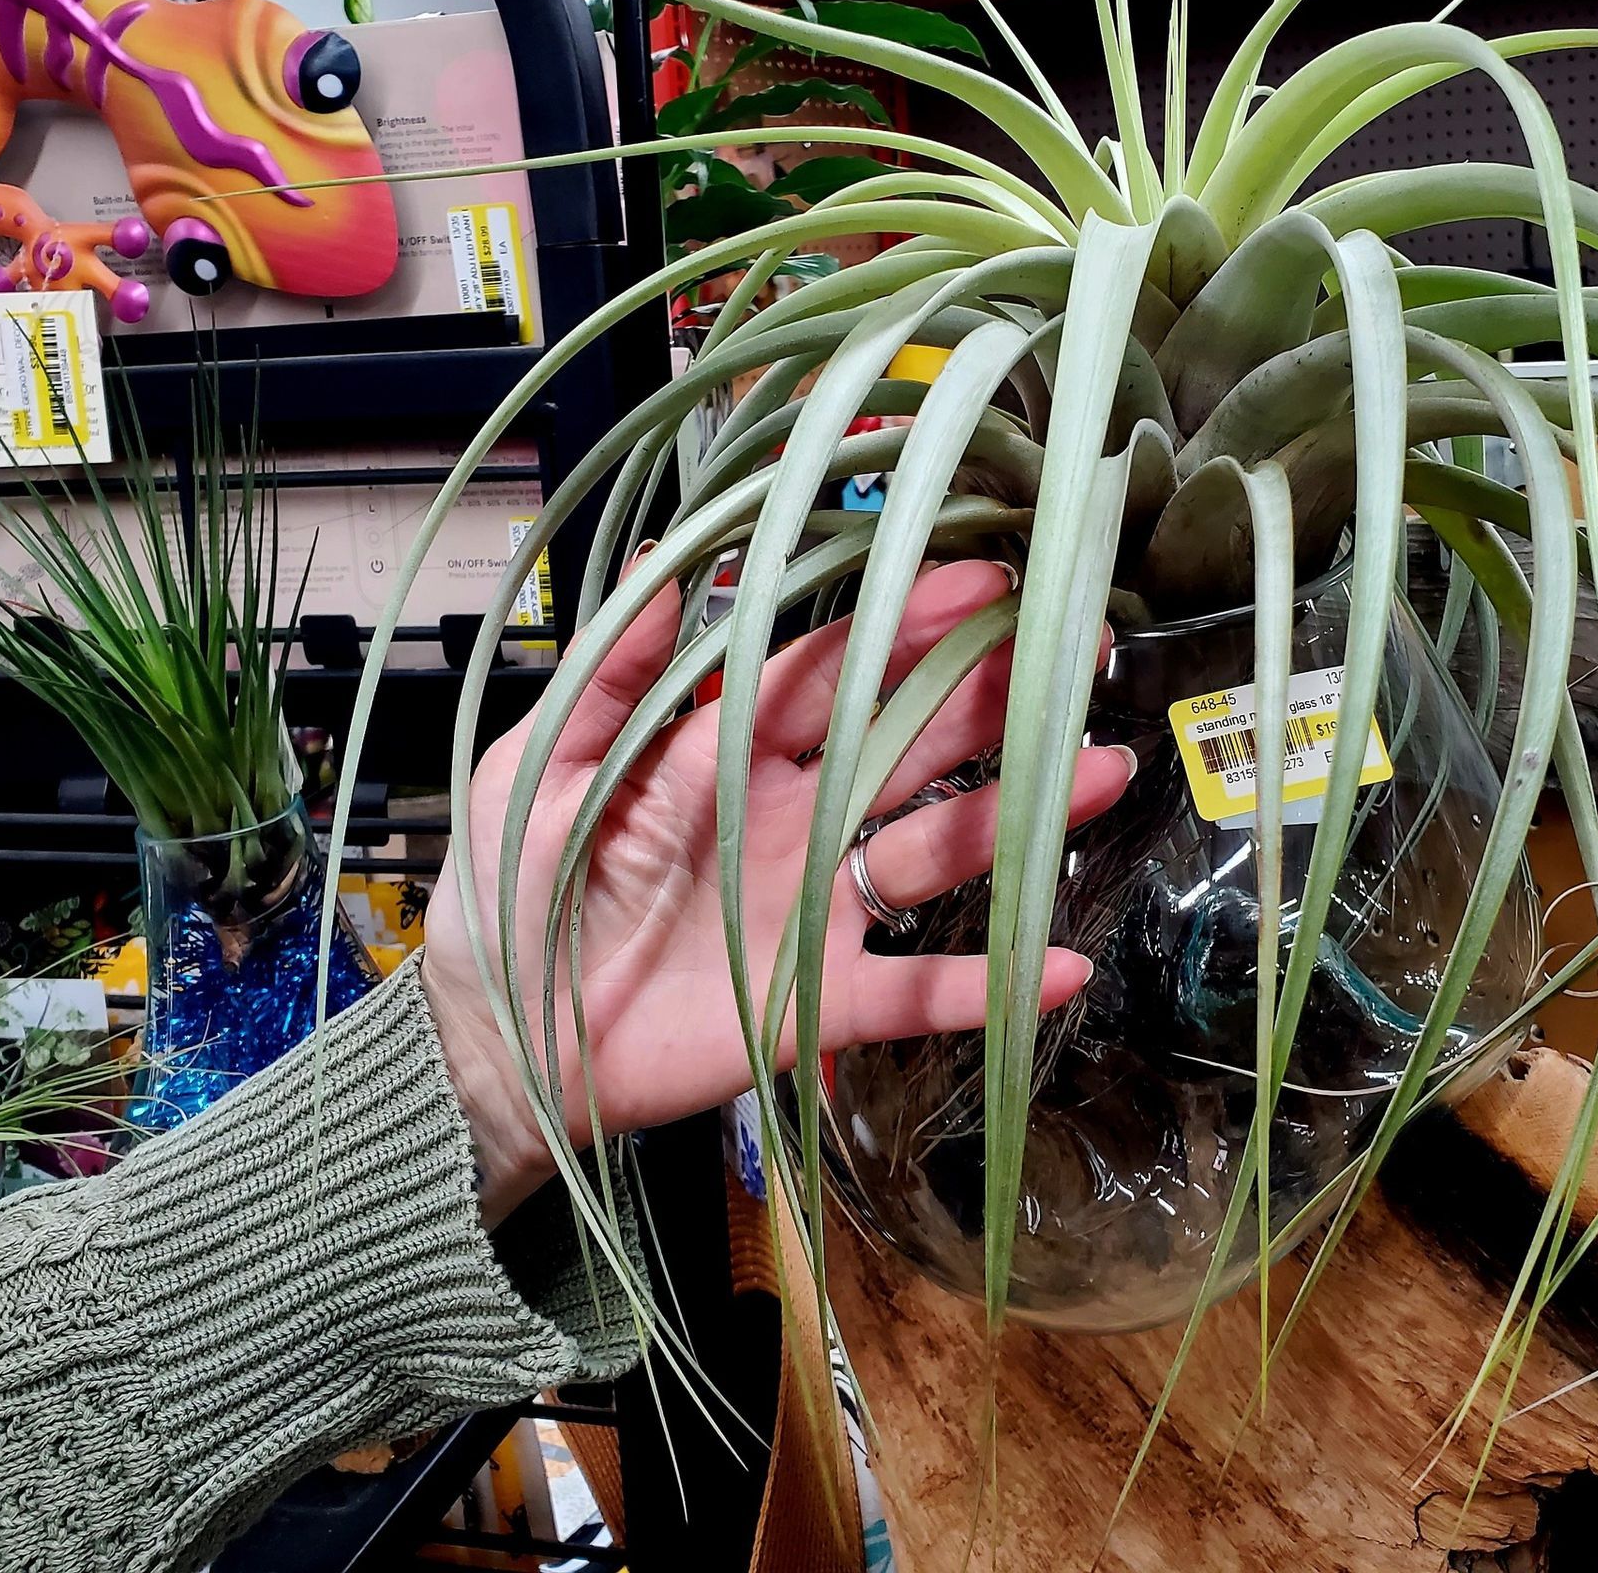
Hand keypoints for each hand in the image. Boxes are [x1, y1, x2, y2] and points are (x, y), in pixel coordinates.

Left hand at [421, 560, 1133, 1225]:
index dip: (905, 623)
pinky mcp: (817, 1002)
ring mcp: (815, 909)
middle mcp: (794, 816)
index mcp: (730, 751)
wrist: (494, 1037)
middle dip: (988, 696)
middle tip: (1076, 648)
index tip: (982, 575)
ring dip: (1019, 816)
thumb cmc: (506, 890)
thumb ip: (611, 677)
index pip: (834, 671)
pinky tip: (1060, 968)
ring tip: (1103, 772)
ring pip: (935, 851)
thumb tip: (667, 560)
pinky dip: (985, 985)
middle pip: (907, 746)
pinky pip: (916, 991)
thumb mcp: (536, 767)